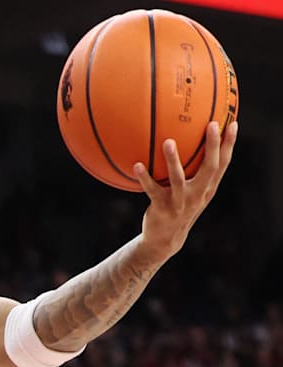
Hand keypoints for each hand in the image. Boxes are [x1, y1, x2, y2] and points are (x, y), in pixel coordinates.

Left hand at [135, 120, 237, 259]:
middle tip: (212, 125)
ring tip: (167, 141)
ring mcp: (180, 202)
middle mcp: (198, 194)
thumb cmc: (178, 208)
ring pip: (178, 179)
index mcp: (207, 188)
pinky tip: (136, 165)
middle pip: (210, 168)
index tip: (233, 123)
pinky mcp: (162, 208)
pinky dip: (144, 178)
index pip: (223, 164)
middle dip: (213, 146)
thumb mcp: (191, 192)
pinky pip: (152, 190)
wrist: (165, 239)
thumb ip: (195, 172)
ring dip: (173, 160)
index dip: (230, 145)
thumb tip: (189, 143)